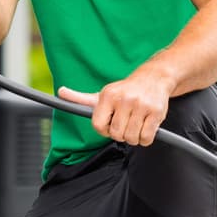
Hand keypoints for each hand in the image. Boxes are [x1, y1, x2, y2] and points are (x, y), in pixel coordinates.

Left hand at [58, 69, 174, 145]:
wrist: (154, 78)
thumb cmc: (125, 91)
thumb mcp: (102, 93)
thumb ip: (80, 98)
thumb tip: (60, 92)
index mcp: (108, 95)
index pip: (98, 125)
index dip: (104, 130)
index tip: (110, 125)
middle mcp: (124, 99)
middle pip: (116, 134)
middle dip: (121, 134)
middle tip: (125, 124)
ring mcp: (141, 105)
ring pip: (131, 138)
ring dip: (133, 137)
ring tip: (136, 124)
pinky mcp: (156, 112)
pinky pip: (146, 138)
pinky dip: (145, 138)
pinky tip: (146, 127)